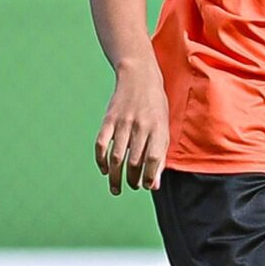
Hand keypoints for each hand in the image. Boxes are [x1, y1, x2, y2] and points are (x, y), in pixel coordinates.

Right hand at [96, 63, 170, 195]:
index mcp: (158, 128)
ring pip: (117, 157)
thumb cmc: (155, 106)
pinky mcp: (108, 120)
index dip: (149, 176)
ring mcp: (123, 122)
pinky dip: (100, 160)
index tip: (147, 187)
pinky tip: (104, 169)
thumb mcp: (163, 127)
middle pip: (134, 161)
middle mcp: (140, 126)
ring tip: (117, 188)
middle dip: (133, 179)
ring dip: (115, 176)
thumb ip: (160, 155)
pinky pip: (101, 144)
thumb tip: (154, 184)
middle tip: (132, 187)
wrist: (139, 77)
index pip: (153, 158)